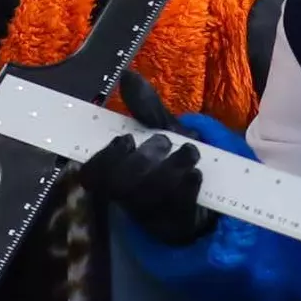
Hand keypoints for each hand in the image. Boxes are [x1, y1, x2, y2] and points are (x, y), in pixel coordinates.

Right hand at [76, 73, 217, 244]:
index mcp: (116, 171)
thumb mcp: (161, 129)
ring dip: (169, 170)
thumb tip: (127, 75)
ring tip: (190, 152)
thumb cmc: (174, 156)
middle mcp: (128, 197)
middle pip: (120, 188)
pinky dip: (188, 187)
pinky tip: (196, 173)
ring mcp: (151, 214)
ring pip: (149, 199)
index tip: (126, 139)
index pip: (93, 174)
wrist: (207, 192)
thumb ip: (145, 108)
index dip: (105, 158)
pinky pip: (178, 209)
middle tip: (163, 142)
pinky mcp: (176, 224)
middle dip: (140, 162)